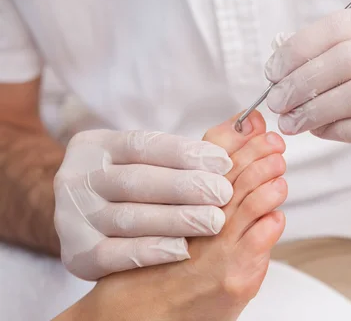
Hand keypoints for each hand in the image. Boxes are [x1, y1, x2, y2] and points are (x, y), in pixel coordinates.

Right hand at [54, 129, 235, 280]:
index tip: (223, 162)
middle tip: (223, 194)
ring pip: (129, 217)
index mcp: (95, 147)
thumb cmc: (132, 184)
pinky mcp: (77, 254)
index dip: (184, 153)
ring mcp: (72, 217)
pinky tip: (183, 249)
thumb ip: (199, 141)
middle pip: (136, 181)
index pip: (142, 145)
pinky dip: (151, 250)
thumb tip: (252, 122)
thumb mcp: (152, 158)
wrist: (84, 222)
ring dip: (176, 220)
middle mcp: (77, 178)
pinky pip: (114, 254)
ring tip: (214, 222)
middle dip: (185, 187)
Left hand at [264, 0, 350, 163]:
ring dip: (313, 110)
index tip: (273, 71)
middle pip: (343, 59)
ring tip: (293, 122)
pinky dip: (337, 130)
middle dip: (299, 83)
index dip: (297, 49)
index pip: (339, 26)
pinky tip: (323, 131)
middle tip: (278, 102)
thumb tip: (288, 64)